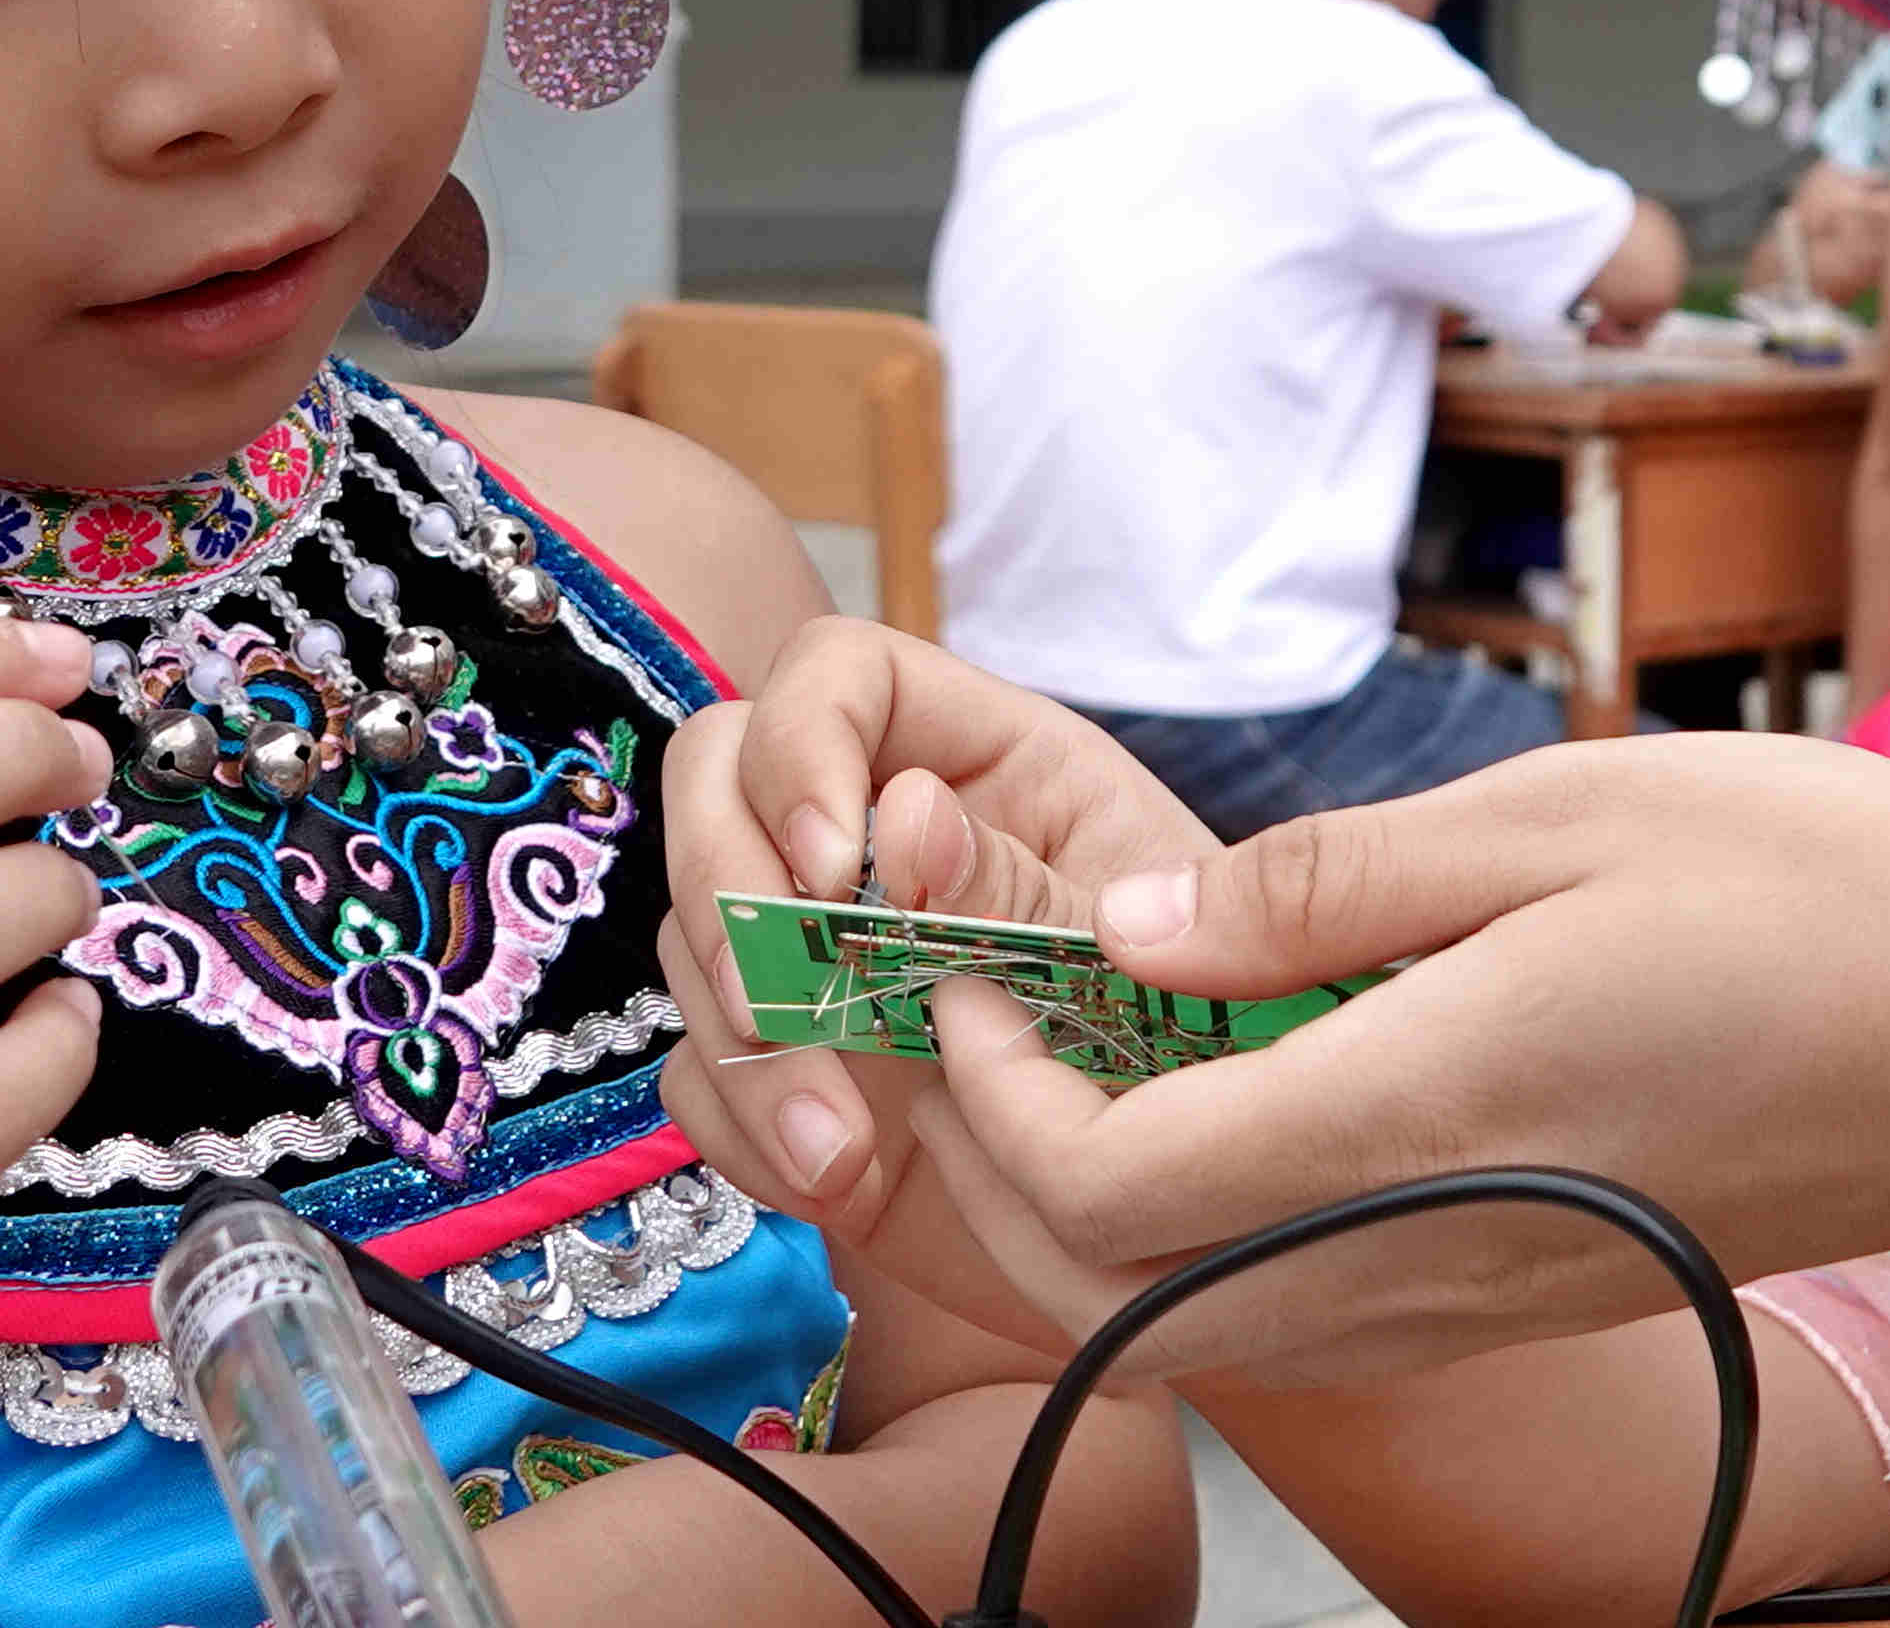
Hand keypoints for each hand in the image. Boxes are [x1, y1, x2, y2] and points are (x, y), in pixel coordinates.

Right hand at [656, 620, 1222, 1320]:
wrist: (1183, 1217)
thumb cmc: (1198, 1053)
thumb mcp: (1147, 960)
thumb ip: (1033, 890)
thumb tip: (909, 815)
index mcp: (984, 758)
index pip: (837, 672)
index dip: (803, 744)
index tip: (831, 869)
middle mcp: (876, 832)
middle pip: (716, 775)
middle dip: (724, 887)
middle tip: (777, 1004)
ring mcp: (817, 946)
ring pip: (692, 930)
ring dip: (745, 1043)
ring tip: (842, 1152)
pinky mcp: (787, 1061)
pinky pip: (695, 1067)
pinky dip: (745, 1126)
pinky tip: (837, 1182)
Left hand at [894, 733, 1889, 1385]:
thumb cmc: (1827, 894)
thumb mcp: (1560, 814)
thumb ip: (1328, 889)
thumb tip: (1134, 927)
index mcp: (1422, 1114)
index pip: (1110, 1187)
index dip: (996, 1095)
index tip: (971, 972)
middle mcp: (1430, 1253)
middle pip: (1122, 1298)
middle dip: (1004, 1171)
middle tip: (990, 1013)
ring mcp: (1485, 1299)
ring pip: (1207, 1323)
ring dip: (1103, 1205)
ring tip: (1098, 1033)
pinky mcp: (1534, 1299)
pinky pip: (1311, 1305)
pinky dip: (1218, 1222)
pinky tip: (1251, 1076)